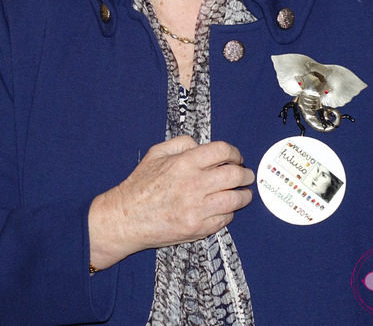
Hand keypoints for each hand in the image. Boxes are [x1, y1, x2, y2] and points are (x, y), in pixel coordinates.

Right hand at [88, 136, 254, 269]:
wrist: (126, 218)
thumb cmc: (140, 185)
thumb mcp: (156, 153)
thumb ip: (182, 143)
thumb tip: (202, 146)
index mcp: (184, 163)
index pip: (223, 151)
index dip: (234, 153)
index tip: (236, 157)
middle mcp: (193, 184)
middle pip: (235, 175)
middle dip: (245, 174)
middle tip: (246, 175)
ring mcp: (197, 208)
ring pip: (235, 199)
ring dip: (244, 195)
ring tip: (243, 193)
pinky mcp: (198, 228)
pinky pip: (225, 219)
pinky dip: (228, 212)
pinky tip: (224, 208)